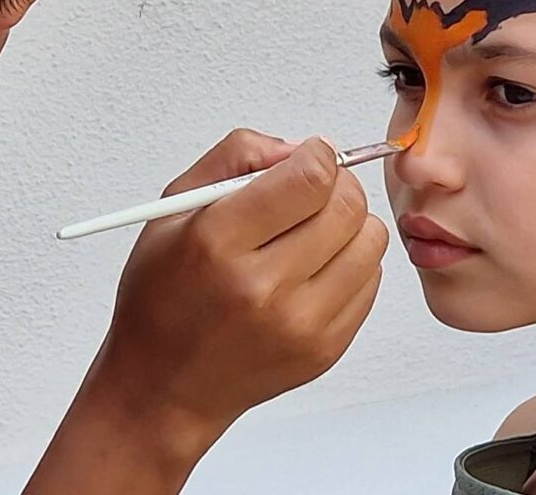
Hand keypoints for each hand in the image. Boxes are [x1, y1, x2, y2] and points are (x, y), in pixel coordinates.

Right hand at [24, 130, 387, 494]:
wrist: (164, 387)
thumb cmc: (163, 296)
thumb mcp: (173, 208)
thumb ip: (236, 157)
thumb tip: (298, 149)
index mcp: (217, 242)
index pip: (310, 177)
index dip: (316, 156)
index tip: (306, 159)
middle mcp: (262, 286)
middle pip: (347, 204)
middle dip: (336, 185)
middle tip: (311, 193)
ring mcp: (299, 324)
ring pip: (371, 240)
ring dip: (350, 224)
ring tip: (313, 233)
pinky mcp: (324, 350)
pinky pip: (372, 281)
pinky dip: (351, 264)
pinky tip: (314, 270)